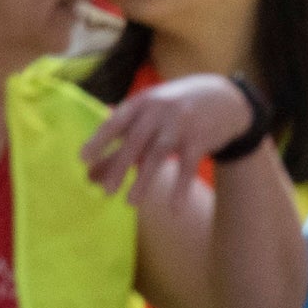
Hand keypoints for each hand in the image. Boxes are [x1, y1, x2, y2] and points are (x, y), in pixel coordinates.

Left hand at [83, 74, 263, 201]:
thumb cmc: (174, 111)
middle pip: (136, 140)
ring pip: (159, 153)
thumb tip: (88, 171)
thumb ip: (120, 142)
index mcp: (143, 102)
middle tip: (106, 192)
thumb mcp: (148, 117)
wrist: (224, 98)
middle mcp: (161, 110)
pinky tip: (174, 209)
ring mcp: (182, 123)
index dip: (100, 139)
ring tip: (130, 202)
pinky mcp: (201, 139)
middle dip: (119, 166)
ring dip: (145, 180)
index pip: (117, 121)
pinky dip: (180, 188)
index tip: (83, 158)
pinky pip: (189, 167)